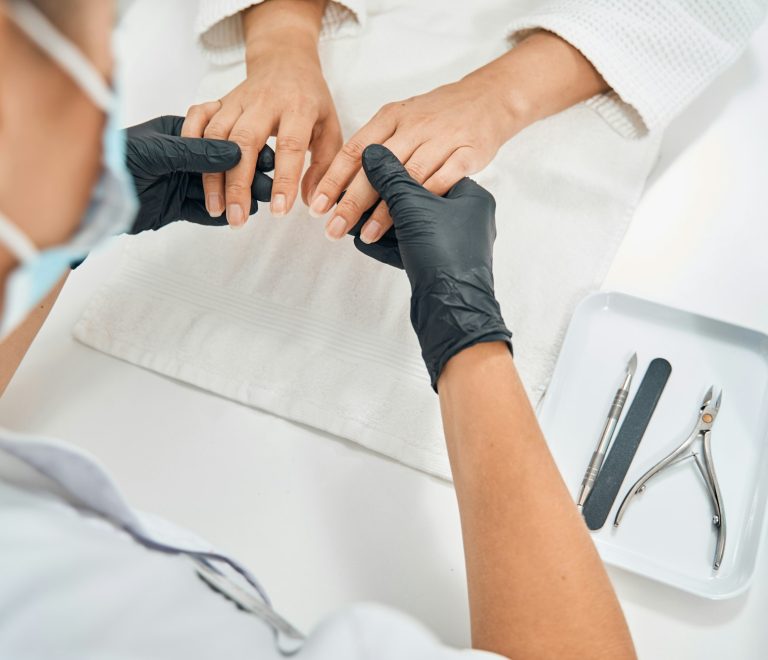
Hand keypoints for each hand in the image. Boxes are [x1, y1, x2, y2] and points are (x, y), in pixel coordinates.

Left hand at [125, 116, 273, 233]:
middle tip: (270, 185)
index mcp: (178, 133)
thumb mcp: (158, 152)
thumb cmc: (115, 160)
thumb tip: (236, 152)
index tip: (269, 157)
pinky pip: (203, 211)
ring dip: (237, 196)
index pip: (219, 139)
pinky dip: (221, 215)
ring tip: (260, 203)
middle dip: (246, 175)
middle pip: (222, 167)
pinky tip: (238, 217)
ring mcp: (179, 182)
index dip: (245, 148)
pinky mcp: (174, 207)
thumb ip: (197, 152)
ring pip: (216, 190)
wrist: (87, 195)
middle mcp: (182, 157)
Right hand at [182, 1, 340, 226]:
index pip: (290, 146)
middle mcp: (264, 102)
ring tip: (217, 208)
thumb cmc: (311, 100)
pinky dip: (190, 140)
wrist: (286, 60)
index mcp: (298, 107)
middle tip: (236, 219)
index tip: (279, 211)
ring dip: (212, 174)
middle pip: (245, 142)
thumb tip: (313, 203)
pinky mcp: (219, 100)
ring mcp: (237, 100)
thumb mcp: (330, 129)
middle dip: (238, 184)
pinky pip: (198, 115)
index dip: (284, 180)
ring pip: (217, 134)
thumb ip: (324, 166)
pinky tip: (191, 170)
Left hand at [310, 73, 518, 243]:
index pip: (355, 150)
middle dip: (351, 201)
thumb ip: (375, 149)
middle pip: (377, 167)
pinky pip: (444, 179)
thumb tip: (341, 187)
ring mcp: (442, 138)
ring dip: (386, 209)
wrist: (488, 98)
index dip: (333, 179)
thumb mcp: (401, 120)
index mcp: (391, 117)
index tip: (317, 206)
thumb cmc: (437, 116)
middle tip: (334, 228)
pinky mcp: (468, 152)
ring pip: (408, 177)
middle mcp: (414, 126)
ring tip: (367, 234)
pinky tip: (412, 221)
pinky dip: (425, 201)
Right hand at [359, 144, 511, 389]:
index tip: (371, 171)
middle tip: (357, 198)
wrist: (452, 310)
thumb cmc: (443, 254)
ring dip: (382, 224)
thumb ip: (390, 177)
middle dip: (384, 201)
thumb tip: (372, 151)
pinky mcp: (441, 267)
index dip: (397, 171)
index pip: (430, 170)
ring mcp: (455, 245)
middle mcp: (467, 219)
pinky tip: (364, 241)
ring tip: (354, 221)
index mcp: (471, 197)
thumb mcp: (412, 206)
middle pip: (419, 199)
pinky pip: (412, 247)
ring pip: (413, 226)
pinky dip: (389, 244)